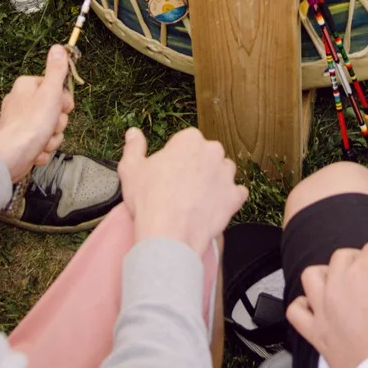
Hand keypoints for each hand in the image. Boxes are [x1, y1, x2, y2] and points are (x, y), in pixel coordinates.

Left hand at [0, 45, 74, 180]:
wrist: (12, 157)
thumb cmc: (31, 124)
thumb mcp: (49, 93)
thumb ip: (56, 71)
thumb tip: (59, 47)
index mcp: (27, 86)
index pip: (56, 89)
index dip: (63, 102)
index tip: (62, 108)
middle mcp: (22, 102)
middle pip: (55, 110)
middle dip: (57, 124)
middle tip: (50, 127)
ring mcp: (21, 122)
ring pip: (50, 129)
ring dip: (51, 139)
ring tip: (42, 142)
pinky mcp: (22, 140)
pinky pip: (42, 143)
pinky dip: (42, 150)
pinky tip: (36, 152)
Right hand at [120, 126, 246, 256]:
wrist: (169, 234)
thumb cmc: (149, 199)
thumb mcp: (131, 169)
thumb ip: (134, 147)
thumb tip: (133, 133)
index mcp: (189, 140)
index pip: (187, 141)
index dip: (177, 156)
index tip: (169, 171)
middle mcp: (213, 152)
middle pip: (207, 154)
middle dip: (198, 166)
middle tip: (181, 186)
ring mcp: (227, 175)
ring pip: (223, 172)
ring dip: (214, 180)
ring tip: (196, 199)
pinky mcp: (235, 197)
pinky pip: (236, 194)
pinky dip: (228, 199)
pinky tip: (212, 207)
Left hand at [285, 238, 367, 367]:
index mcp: (361, 275)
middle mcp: (336, 287)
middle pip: (342, 256)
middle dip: (359, 257)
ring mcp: (321, 308)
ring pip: (312, 275)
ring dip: (327, 273)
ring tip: (341, 281)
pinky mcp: (314, 331)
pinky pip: (296, 310)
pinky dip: (303, 303)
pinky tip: (317, 304)